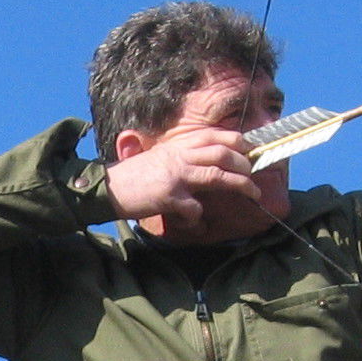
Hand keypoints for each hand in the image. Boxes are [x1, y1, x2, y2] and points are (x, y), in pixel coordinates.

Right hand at [106, 128, 262, 230]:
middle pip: (222, 154)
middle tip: (254, 173)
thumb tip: (206, 164)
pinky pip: (194, 208)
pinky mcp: (169, 197)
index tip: (249, 149)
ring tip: (254, 193)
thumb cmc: (134, 176)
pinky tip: (196, 224)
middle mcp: (179, 157)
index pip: (213, 136)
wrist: (107, 188)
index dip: (235, 141)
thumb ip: (181, 158)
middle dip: (244, 163)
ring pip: (218, 176)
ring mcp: (176, 176)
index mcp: (177, 146)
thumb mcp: (160, 158)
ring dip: (241, 184)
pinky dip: (199, 218)